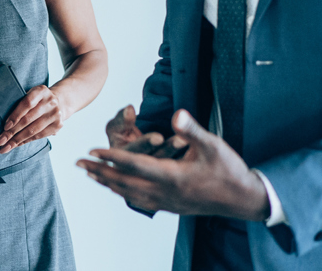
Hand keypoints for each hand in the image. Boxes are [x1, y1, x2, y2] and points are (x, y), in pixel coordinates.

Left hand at [0, 85, 66, 153]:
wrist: (60, 102)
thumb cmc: (37, 100)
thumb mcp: (30, 95)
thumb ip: (19, 104)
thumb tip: (4, 124)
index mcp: (41, 91)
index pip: (26, 103)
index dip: (15, 115)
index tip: (5, 127)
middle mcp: (50, 102)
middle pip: (28, 119)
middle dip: (12, 132)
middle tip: (0, 141)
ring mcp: (56, 114)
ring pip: (33, 130)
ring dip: (17, 140)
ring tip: (5, 147)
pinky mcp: (58, 125)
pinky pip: (39, 136)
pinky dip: (26, 141)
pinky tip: (16, 144)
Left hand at [77, 109, 268, 220]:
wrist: (243, 199)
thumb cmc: (229, 169)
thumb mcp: (213, 145)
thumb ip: (191, 129)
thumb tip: (176, 114)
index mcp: (173, 176)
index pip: (134, 165)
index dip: (110, 157)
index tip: (91, 150)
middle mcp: (165, 192)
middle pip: (123, 182)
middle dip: (99, 171)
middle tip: (78, 163)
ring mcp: (167, 202)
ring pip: (129, 193)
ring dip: (107, 183)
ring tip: (90, 174)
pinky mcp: (171, 207)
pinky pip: (139, 200)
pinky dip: (123, 192)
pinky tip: (117, 188)